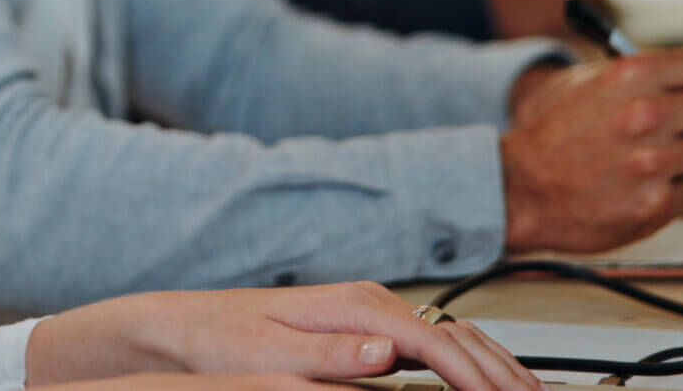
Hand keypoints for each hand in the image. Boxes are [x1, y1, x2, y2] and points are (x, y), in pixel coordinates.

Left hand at [27, 281, 540, 390]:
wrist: (183, 324)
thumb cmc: (218, 339)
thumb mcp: (268, 356)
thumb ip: (331, 357)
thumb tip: (385, 353)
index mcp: (351, 307)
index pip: (432, 344)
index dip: (473, 376)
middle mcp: (366, 302)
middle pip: (452, 336)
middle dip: (499, 370)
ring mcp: (366, 311)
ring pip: (449, 337)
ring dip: (491, 365)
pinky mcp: (362, 326)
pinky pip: (428, 343)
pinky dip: (464, 361)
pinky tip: (481, 379)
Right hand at [498, 45, 682, 253]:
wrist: (520, 186)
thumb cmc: (557, 133)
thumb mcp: (599, 81)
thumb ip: (666, 69)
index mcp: (632, 75)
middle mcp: (646, 114)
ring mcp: (652, 161)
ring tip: (667, 159)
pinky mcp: (654, 203)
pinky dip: (680, 192)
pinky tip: (649, 186)